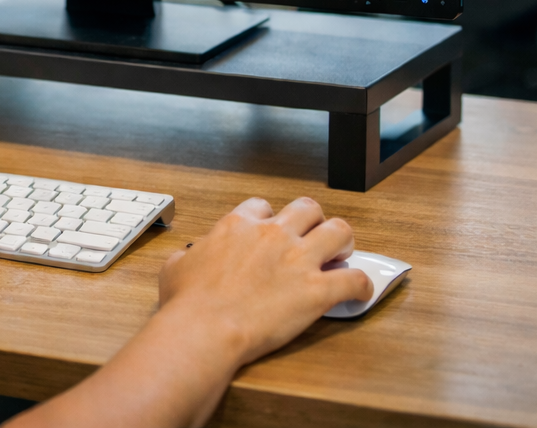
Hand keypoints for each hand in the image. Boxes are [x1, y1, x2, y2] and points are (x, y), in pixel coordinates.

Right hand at [158, 197, 373, 367]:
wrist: (204, 329)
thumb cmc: (187, 303)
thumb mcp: (174, 267)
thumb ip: (188, 255)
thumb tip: (188, 257)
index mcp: (237, 225)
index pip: (263, 206)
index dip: (270, 219)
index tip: (271, 232)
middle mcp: (272, 234)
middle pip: (307, 208)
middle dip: (314, 221)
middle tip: (313, 239)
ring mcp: (298, 260)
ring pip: (339, 231)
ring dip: (343, 242)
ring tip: (342, 256)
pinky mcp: (317, 290)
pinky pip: (355, 279)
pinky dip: (361, 285)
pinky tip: (359, 293)